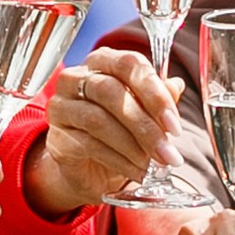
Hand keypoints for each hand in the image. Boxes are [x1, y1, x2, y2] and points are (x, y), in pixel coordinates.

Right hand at [24, 49, 181, 216]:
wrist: (90, 169)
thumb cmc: (119, 132)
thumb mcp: (145, 114)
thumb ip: (159, 98)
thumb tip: (176, 86)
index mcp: (103, 62)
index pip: (129, 64)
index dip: (154, 93)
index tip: (174, 124)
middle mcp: (76, 78)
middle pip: (110, 91)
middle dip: (145, 125)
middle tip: (167, 152)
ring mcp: (62, 106)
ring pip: (98, 120)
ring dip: (132, 146)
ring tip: (153, 165)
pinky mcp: (57, 137)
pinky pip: (89, 145)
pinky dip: (118, 161)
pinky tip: (136, 172)